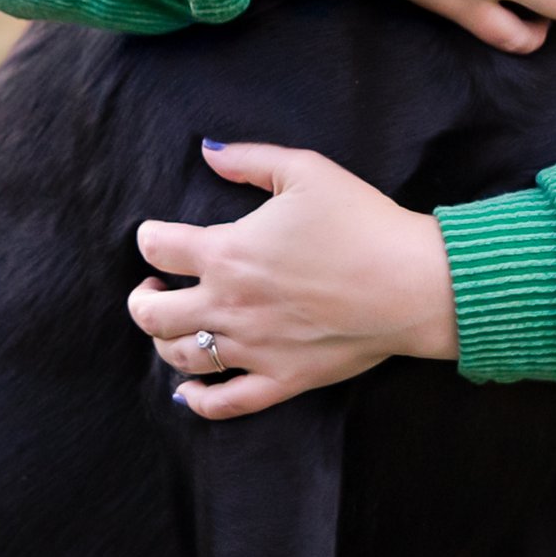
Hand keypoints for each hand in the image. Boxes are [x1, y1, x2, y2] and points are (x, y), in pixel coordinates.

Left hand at [130, 142, 458, 420]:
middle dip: (143, 298)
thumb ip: (249, 160)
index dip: (148, 238)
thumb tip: (208, 153)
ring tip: (176, 325)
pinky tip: (188, 391)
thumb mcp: (305, 171)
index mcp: (227, 253)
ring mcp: (252, 348)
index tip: (157, 236)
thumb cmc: (361, 222)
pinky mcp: (280, 379)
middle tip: (157, 287)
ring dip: (163, 341)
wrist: (411, 283)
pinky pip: (223, 403)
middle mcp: (228, 305)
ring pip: (179, 357)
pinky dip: (196, 401)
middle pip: (151, 314)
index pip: (157, 249)